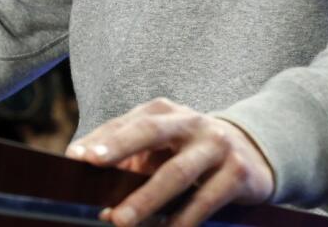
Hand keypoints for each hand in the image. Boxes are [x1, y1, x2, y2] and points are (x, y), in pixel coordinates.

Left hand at [65, 98, 273, 226]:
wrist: (253, 152)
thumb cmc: (191, 151)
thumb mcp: (161, 146)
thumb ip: (127, 156)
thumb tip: (88, 177)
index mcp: (165, 111)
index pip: (128, 123)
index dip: (101, 138)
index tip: (75, 156)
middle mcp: (190, 122)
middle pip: (151, 132)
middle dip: (120, 147)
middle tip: (91, 164)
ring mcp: (215, 145)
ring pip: (176, 172)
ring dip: (146, 198)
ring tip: (120, 220)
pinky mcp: (237, 172)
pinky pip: (205, 200)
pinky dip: (182, 219)